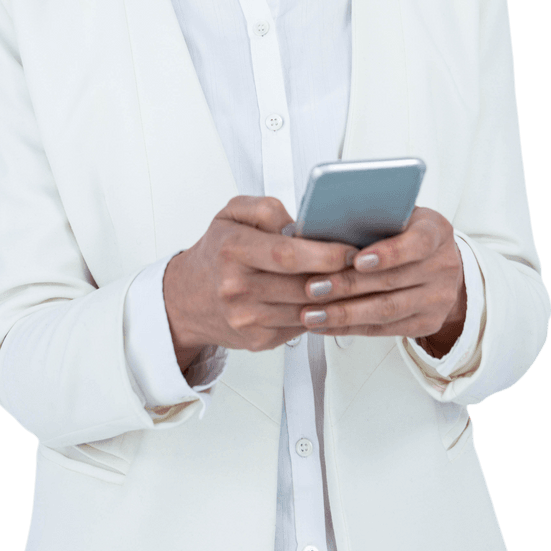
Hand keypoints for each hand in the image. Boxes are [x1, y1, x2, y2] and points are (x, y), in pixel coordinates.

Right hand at [163, 195, 358, 357]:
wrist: (187, 298)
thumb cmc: (216, 252)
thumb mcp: (232, 214)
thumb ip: (266, 209)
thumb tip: (302, 224)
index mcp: (232, 249)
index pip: (287, 254)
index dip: (325, 254)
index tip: (350, 250)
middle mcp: (236, 287)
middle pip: (302, 285)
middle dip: (339, 277)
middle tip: (364, 266)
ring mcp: (247, 318)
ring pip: (307, 310)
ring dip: (336, 298)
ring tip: (352, 282)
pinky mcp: (258, 340)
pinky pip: (301, 327)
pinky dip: (319, 314)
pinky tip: (328, 299)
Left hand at [301, 207, 466, 355]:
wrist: (440, 265)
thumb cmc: (406, 233)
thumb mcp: (399, 215)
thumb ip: (373, 219)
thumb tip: (324, 227)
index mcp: (436, 232)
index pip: (417, 242)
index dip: (387, 253)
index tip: (356, 260)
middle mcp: (443, 266)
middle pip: (392, 280)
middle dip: (347, 285)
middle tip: (312, 287)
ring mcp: (438, 299)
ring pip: (386, 310)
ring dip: (344, 314)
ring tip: (311, 314)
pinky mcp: (427, 324)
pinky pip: (384, 330)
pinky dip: (350, 328)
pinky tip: (325, 325)